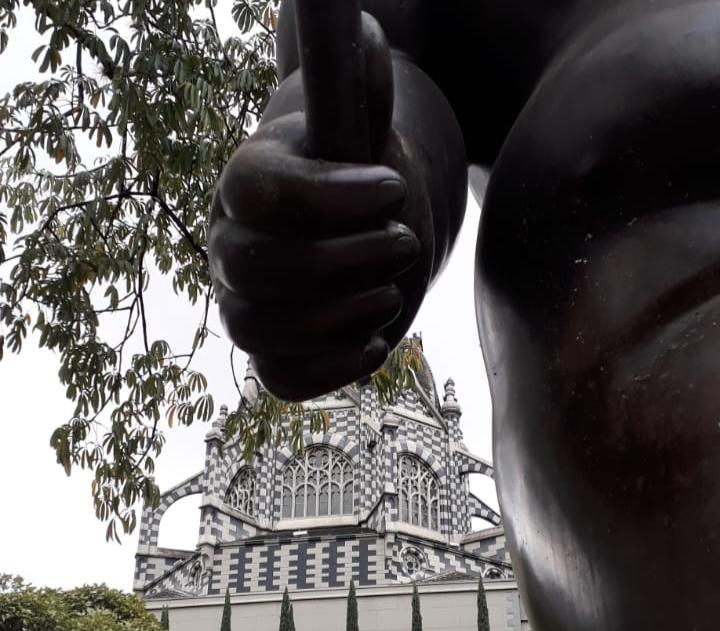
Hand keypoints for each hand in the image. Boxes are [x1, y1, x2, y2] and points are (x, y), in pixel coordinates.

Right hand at [209, 14, 433, 399]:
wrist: (359, 228)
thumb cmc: (361, 174)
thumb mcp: (364, 125)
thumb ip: (361, 83)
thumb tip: (359, 34)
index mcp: (246, 181)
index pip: (261, 194)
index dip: (331, 198)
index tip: (394, 190)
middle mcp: (229, 245)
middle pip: (259, 269)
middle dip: (344, 262)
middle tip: (403, 244)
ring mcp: (243, 304)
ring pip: (260, 330)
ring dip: (340, 317)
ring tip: (391, 292)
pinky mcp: (271, 353)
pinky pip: (279, 379)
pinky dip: (329, 370)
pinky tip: (374, 343)